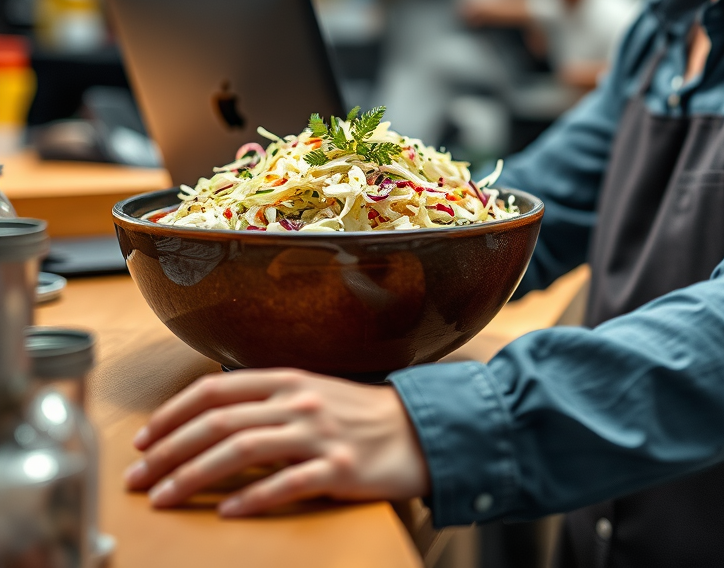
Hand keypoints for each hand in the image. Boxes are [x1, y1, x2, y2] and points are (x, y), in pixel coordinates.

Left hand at [123, 369, 429, 516]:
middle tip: (136, 477)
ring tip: (163, 497)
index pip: (215, 389)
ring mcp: (319, 434)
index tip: (143, 439)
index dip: (172, 413)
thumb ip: (266, 399)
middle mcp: (299, 401)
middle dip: (168, 450)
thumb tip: (212, 416)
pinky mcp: (338, 468)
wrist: (418, 430)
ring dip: (194, 475)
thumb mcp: (310, 393)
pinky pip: (287, 484)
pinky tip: (227, 513)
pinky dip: (252, 499)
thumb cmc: (358, 414)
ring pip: (242, 450)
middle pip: (218, 421)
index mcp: (288, 379)